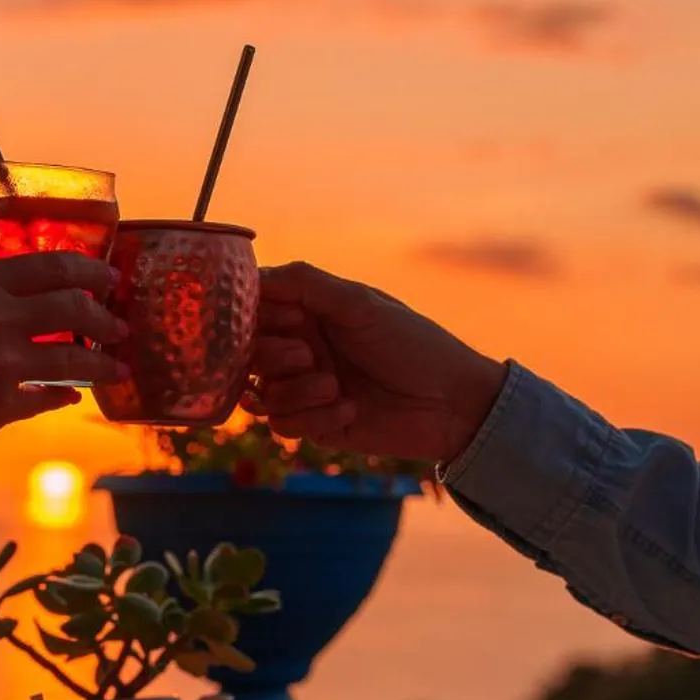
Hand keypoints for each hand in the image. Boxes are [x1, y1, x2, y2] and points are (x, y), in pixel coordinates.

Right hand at [0, 253, 128, 452]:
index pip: (54, 267)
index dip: (91, 272)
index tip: (110, 279)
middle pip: (74, 308)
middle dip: (106, 316)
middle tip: (119, 324)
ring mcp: (3, 364)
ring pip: (74, 358)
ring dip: (103, 363)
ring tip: (119, 367)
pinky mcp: (1, 406)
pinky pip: (48, 397)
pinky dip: (65, 395)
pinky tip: (74, 395)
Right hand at [246, 261, 505, 466]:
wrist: (451, 403)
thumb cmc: (413, 344)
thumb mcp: (359, 303)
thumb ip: (304, 283)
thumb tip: (251, 274)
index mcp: (310, 313)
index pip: (254, 310)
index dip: (253, 316)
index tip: (283, 319)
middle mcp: (302, 348)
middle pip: (249, 354)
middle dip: (272, 356)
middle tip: (308, 356)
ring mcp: (306, 388)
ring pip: (262, 394)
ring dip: (296, 391)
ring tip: (334, 387)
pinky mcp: (316, 424)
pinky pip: (283, 425)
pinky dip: (313, 417)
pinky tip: (350, 410)